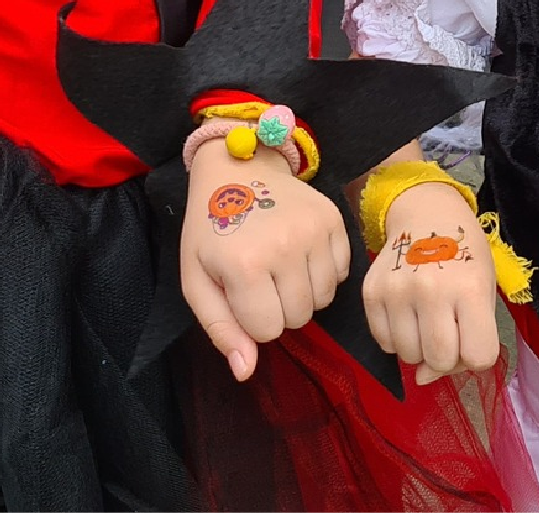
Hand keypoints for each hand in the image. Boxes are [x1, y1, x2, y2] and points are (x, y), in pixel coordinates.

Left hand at [181, 142, 348, 381]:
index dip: (252, 318)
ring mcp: (315, 231)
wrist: (238, 168)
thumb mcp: (197, 279)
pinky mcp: (335, 219)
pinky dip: (323, 272)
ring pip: (323, 300)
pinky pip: (341, 274)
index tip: (240, 291)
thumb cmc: (211, 227)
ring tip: (281, 266)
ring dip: (302, 292)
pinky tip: (301, 252)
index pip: (268, 331)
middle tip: (261, 277)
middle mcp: (285, 247)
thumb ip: (221, 329)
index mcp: (245, 265)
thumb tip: (246, 371)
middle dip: (278, 307)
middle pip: (299, 318)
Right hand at [361, 182, 500, 384]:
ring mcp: (397, 291)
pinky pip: (384, 343)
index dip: (478, 353)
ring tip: (427, 318)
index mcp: (469, 288)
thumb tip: (423, 379)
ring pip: (409, 356)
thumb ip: (469, 338)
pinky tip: (407, 314)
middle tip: (449, 330)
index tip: (474, 334)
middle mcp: (431, 290)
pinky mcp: (371, 293)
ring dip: (421, 347)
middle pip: (439, 360)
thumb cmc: (464, 254)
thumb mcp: (483, 290)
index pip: (479, 356)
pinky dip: (397, 338)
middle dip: (447, 355)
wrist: (426, 215)